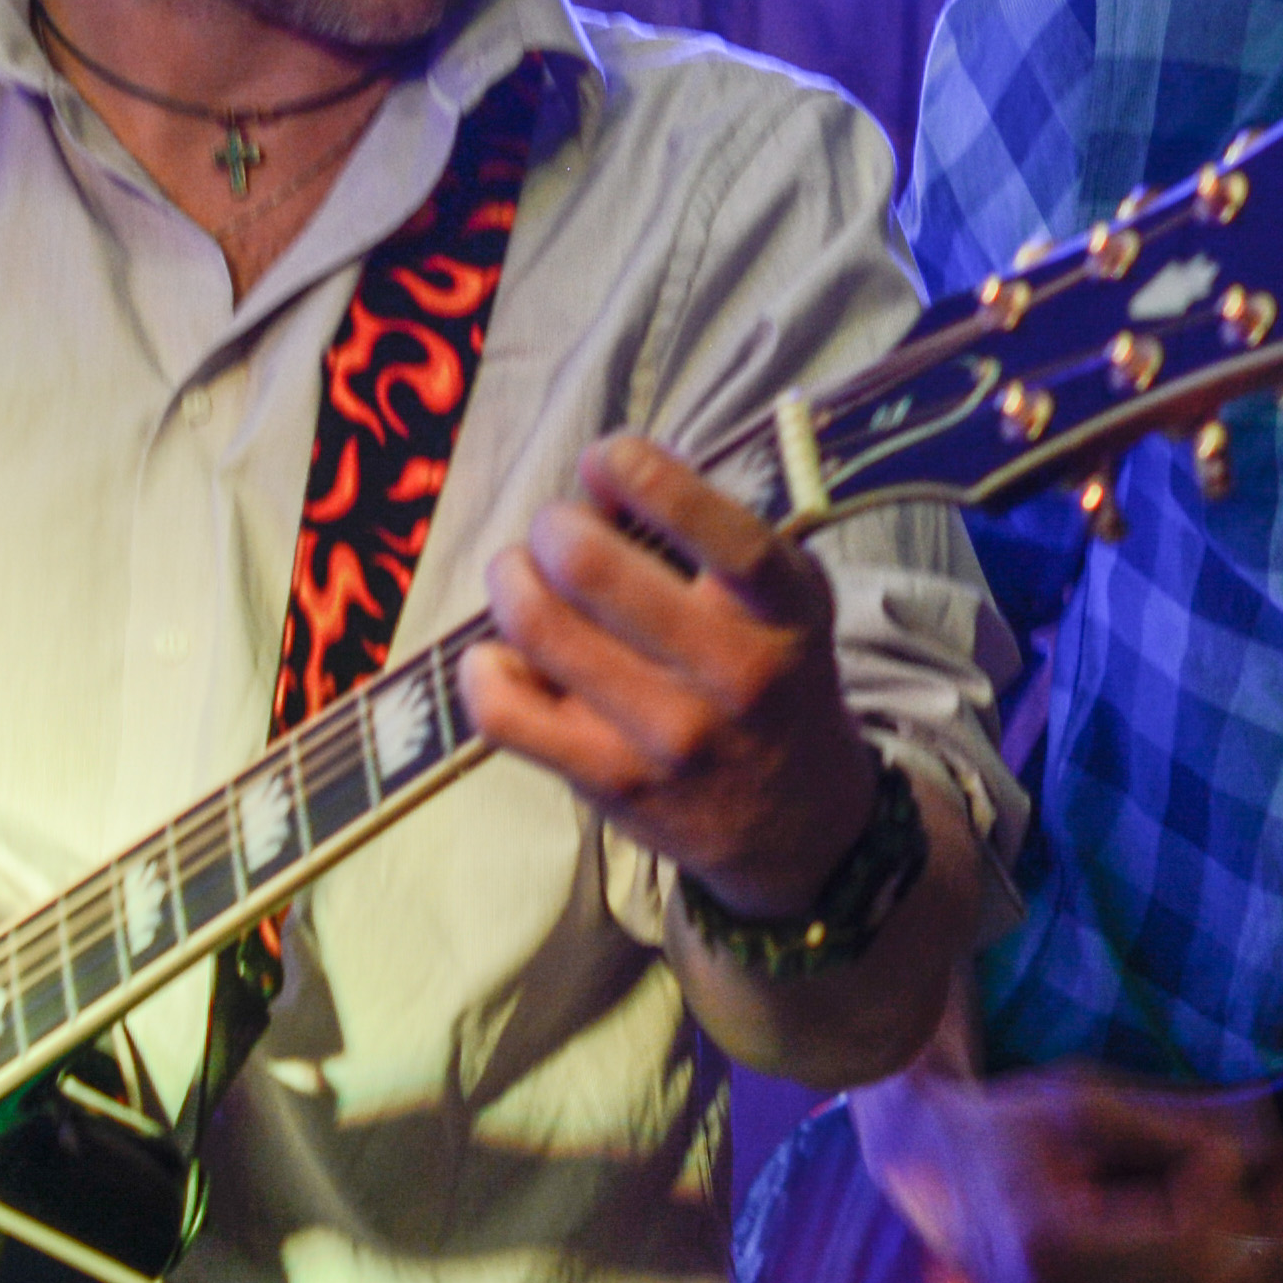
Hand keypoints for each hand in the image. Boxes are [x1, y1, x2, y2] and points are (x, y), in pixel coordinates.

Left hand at [465, 437, 881, 922]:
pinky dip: (484, 668)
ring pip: (538, 626)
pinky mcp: (610, 784)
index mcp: (786, 613)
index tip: (608, 457)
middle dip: (555, 526)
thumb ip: (713, 531)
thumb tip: (600, 472)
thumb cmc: (777, 677)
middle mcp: (735, 675)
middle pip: (592, 568)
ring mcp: (669, 736)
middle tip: (559, 529)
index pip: (723, 535)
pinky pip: (505, 711)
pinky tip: (502, 654)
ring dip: (511, 579)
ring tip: (521, 575)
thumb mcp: (787, 596)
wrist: (797, 824)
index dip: (648, 479)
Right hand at [854, 1062, 1282, 1282]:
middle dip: (1280, 1249)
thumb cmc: (1006, 1131)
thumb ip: (1174, 1127)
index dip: (1224, 1195)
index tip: (1222, 1149)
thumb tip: (1263, 1149)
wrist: (936, 1174)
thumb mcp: (1084, 1102)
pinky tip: (1264, 1250)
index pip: (1184, 1248)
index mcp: (1056, 1247)